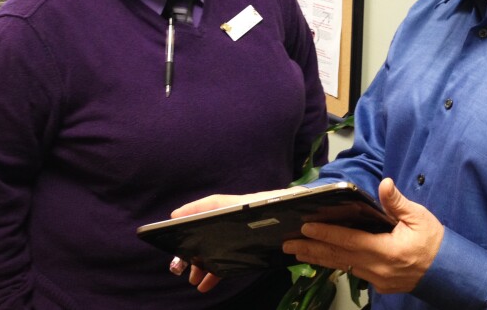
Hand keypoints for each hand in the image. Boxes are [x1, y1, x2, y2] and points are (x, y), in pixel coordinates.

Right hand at [169, 187, 308, 291]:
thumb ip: (262, 210)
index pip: (215, 203)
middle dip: (193, 246)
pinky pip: (229, 257)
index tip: (174, 218)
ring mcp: (243, 231)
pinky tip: (209, 282)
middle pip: (209, 229)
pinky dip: (218, 269)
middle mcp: (240, 216)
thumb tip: (229, 212)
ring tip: (194, 279)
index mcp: (246, 205)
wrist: (312, 215)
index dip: (194, 209)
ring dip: (204, 262)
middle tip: (180, 264)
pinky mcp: (251, 244)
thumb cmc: (294, 208)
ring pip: (217, 246)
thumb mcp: (279, 207)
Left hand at [282, 178, 443, 293]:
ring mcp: (378, 280)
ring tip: (298, 252)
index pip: (349, 240)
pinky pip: (353, 272)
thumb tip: (384, 184)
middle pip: (339, 258)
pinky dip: (337, 264)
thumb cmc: (435, 242)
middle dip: (311, 250)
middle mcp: (378, 268)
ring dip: (320, 258)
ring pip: (343, 266)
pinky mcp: (380, 285)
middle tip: (288, 245)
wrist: (450, 272)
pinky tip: (325, 259)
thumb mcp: (420, 217)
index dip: (326, 234)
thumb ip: (398, 203)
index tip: (306, 228)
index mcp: (388, 250)